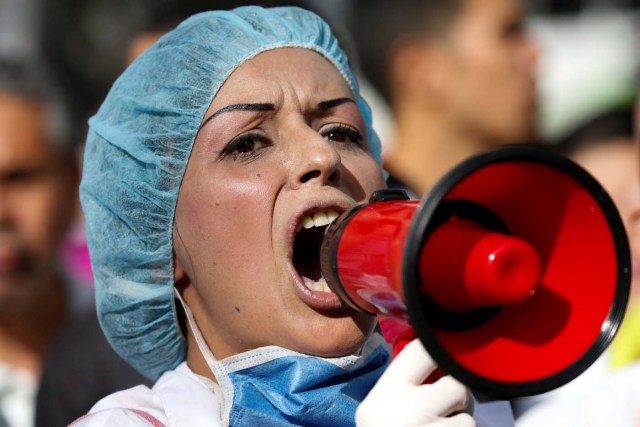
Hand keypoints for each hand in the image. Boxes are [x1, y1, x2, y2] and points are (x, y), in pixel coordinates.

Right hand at [356, 338, 474, 425]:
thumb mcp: (376, 405)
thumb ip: (402, 382)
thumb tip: (437, 355)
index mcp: (390, 390)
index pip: (424, 351)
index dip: (440, 349)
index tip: (445, 354)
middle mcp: (412, 410)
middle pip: (457, 386)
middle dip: (458, 395)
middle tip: (449, 403)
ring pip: (468, 420)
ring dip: (460, 424)